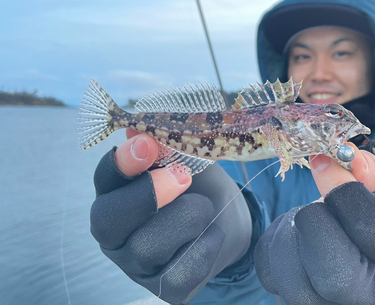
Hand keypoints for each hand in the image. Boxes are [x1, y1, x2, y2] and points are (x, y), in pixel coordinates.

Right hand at [90, 129, 251, 303]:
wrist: (226, 218)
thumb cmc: (198, 183)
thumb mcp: (188, 159)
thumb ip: (167, 146)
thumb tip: (137, 129)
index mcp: (115, 193)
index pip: (105, 178)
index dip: (122, 162)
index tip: (146, 144)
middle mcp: (115, 232)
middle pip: (109, 220)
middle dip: (149, 195)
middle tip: (185, 177)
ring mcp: (136, 264)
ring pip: (148, 246)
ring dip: (189, 218)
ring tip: (206, 207)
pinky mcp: (164, 289)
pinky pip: (181, 272)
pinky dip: (206, 247)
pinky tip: (212, 235)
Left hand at [254, 149, 374, 304]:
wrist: (359, 241)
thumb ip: (373, 169)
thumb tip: (343, 158)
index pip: (374, 230)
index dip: (343, 190)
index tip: (325, 162)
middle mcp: (372, 295)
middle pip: (333, 276)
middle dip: (314, 224)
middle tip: (316, 202)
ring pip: (293, 277)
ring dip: (291, 231)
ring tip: (310, 217)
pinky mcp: (296, 299)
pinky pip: (269, 271)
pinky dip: (274, 242)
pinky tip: (296, 233)